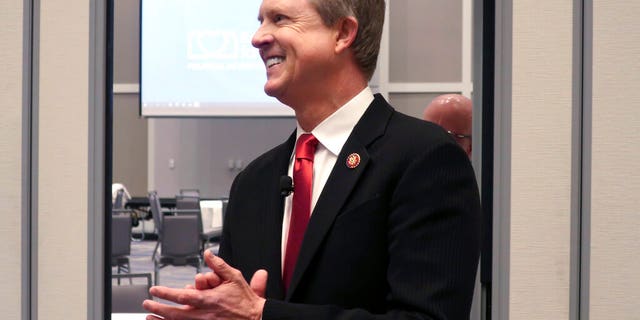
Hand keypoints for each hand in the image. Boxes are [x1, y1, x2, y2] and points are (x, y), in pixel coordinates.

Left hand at [142, 253, 267, 319]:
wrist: (257, 319)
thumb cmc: (246, 301)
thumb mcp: (235, 278)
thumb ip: (219, 266)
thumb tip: (208, 255)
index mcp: (209, 300)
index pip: (182, 296)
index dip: (166, 293)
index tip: (155, 290)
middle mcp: (204, 315)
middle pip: (175, 313)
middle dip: (158, 309)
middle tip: (147, 305)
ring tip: (150, 318)